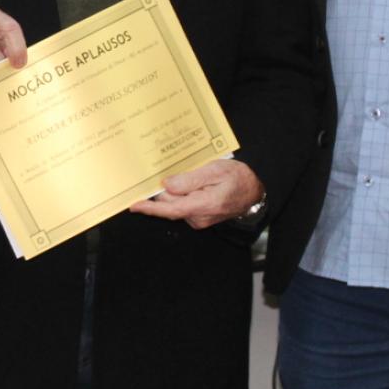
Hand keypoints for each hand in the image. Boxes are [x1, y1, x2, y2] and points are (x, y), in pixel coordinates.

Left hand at [128, 159, 262, 230]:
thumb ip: (190, 179)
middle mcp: (198, 217)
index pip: (170, 209)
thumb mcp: (216, 170)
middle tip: (164, 169)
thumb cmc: (238, 178)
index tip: (134, 205)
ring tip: (183, 173)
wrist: (254, 190)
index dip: (150, 207)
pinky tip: (186, 182)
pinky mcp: (199, 216)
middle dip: (163, 189)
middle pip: (170, 203)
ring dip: (173, 190)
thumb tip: (167, 185)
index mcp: (202, 205)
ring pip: (175, 203)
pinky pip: (182, 205)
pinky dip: (180, 194)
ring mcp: (198, 219)